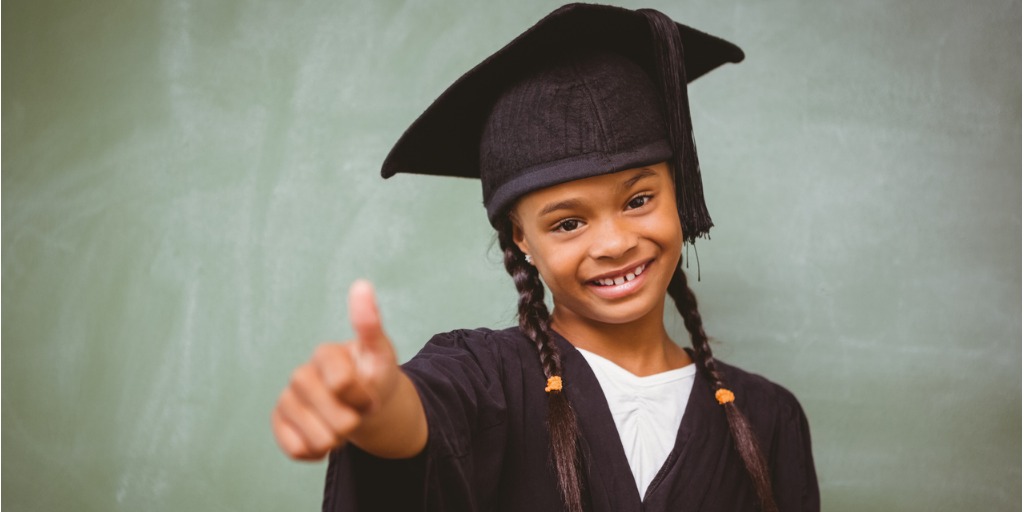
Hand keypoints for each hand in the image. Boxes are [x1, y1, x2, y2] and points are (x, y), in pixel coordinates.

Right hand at [271, 280, 400, 459]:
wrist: (365, 404)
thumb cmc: (374, 375)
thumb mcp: (382, 353)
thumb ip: (370, 323)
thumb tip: (362, 284)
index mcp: (325, 354)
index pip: (343, 383)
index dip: (363, 396)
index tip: (370, 393)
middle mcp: (300, 374)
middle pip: (336, 418)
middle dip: (355, 421)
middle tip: (358, 410)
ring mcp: (287, 399)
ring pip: (317, 438)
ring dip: (340, 439)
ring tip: (343, 424)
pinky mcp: (278, 422)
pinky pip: (297, 450)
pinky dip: (317, 452)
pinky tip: (325, 438)